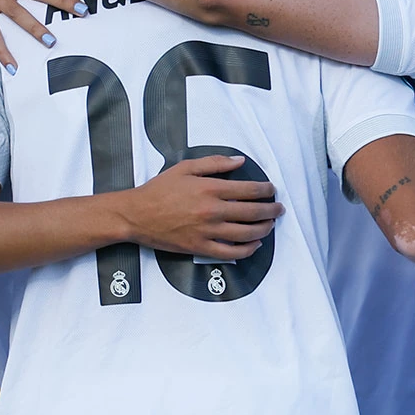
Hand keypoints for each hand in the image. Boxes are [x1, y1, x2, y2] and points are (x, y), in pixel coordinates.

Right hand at [117, 154, 285, 258]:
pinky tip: (255, 244)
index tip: (271, 190)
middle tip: (279, 208)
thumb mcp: (185, 167)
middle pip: (253, 212)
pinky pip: (231, 252)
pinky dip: (247, 250)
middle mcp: (212, 210)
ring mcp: (208, 231)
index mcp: (210, 188)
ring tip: (270, 224)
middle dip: (271, 210)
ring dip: (264, 229)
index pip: (249, 190)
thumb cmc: (159, 189)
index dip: (266, 190)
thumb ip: (214, 163)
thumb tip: (239, 161)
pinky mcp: (200, 247)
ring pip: (247, 234)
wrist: (136, 214)